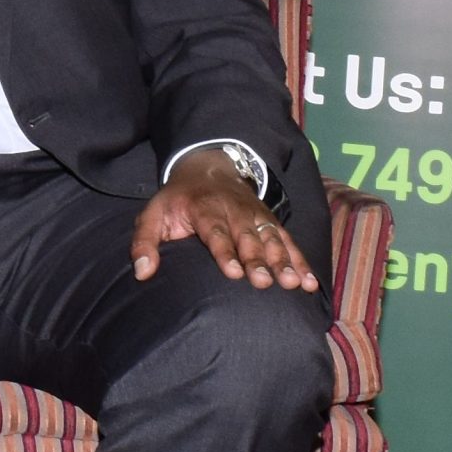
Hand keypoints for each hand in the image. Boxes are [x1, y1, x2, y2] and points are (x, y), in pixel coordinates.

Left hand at [131, 147, 317, 291]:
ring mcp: (256, 216)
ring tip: (294, 283)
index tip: (234, 272)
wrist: (208, 168)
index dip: (225, 252)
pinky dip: (300, 260)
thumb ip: (145, 242)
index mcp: (204, 209)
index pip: (216, 232)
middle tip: (265, 282)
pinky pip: (288, 241)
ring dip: (284, 261)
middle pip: (248, 237)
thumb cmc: (178, 200)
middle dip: (258, 260)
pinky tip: (309, 282)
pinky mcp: (270, 222)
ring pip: (272, 239)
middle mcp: (234, 211)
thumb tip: (143, 273)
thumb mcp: (154, 214)